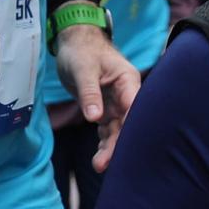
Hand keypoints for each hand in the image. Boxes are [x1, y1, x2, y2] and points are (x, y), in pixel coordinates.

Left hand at [54, 22, 139, 169]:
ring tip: (99, 166)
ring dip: (110, 147)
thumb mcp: (82, 69)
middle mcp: (126, 94)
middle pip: (127, 123)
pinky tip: (99, 159)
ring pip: (118, 129)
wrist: (74, 42)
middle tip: (104, 163)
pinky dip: (104, 142)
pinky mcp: (106, 109)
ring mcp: (117, 103)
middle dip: (117, 143)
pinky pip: (108, 129)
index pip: (134, 107)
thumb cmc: (81, 50)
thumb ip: (89, 93)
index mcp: (128, 81)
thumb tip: (95, 118)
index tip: (127, 146)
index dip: (132, 127)